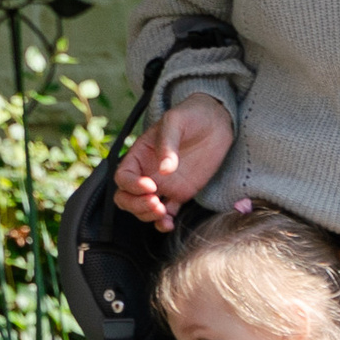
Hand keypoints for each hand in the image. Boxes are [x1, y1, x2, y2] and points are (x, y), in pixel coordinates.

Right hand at [111, 94, 234, 231]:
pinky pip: (167, 213)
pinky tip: (169, 223)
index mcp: (139, 156)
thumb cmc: (190, 115)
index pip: (123, 177)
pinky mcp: (180, 194)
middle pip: (126, 198)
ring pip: (143, 209)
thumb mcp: (175, 122)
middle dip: (137, 205)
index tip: (150, 185)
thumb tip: (166, 169)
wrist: (215, 120)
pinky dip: (164, 223)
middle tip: (156, 203)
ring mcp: (163, 185)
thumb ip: (168, 144)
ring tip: (164, 213)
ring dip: (149, 216)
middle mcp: (147, 173)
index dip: (132, 186)